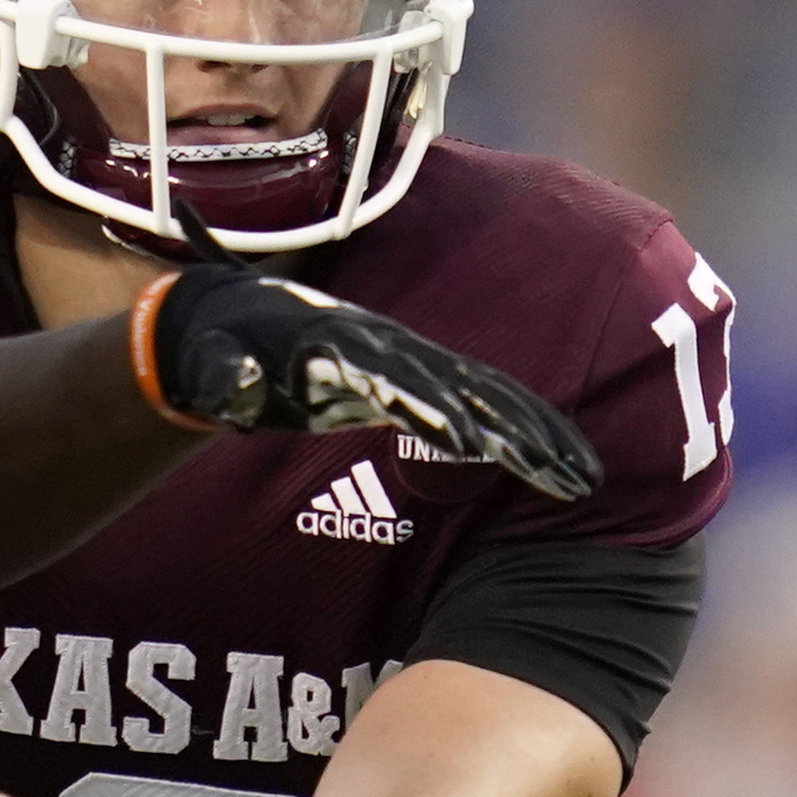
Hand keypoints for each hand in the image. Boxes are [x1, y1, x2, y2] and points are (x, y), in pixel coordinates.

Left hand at [151, 261, 597, 504]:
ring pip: (493, 398)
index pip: (402, 383)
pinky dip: (532, 431)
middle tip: (558, 473)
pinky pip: (489, 405)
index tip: (469, 440)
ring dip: (540, 437)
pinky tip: (566, 466)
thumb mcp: (213, 367)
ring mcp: (413, 362)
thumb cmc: (219, 353)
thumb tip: (243, 388)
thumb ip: (228, 379)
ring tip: (583, 479)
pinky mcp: (423, 379)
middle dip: (516, 431)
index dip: (434, 409)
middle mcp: (393, 352)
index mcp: (345, 350)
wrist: (228, 317)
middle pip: (468, 390)